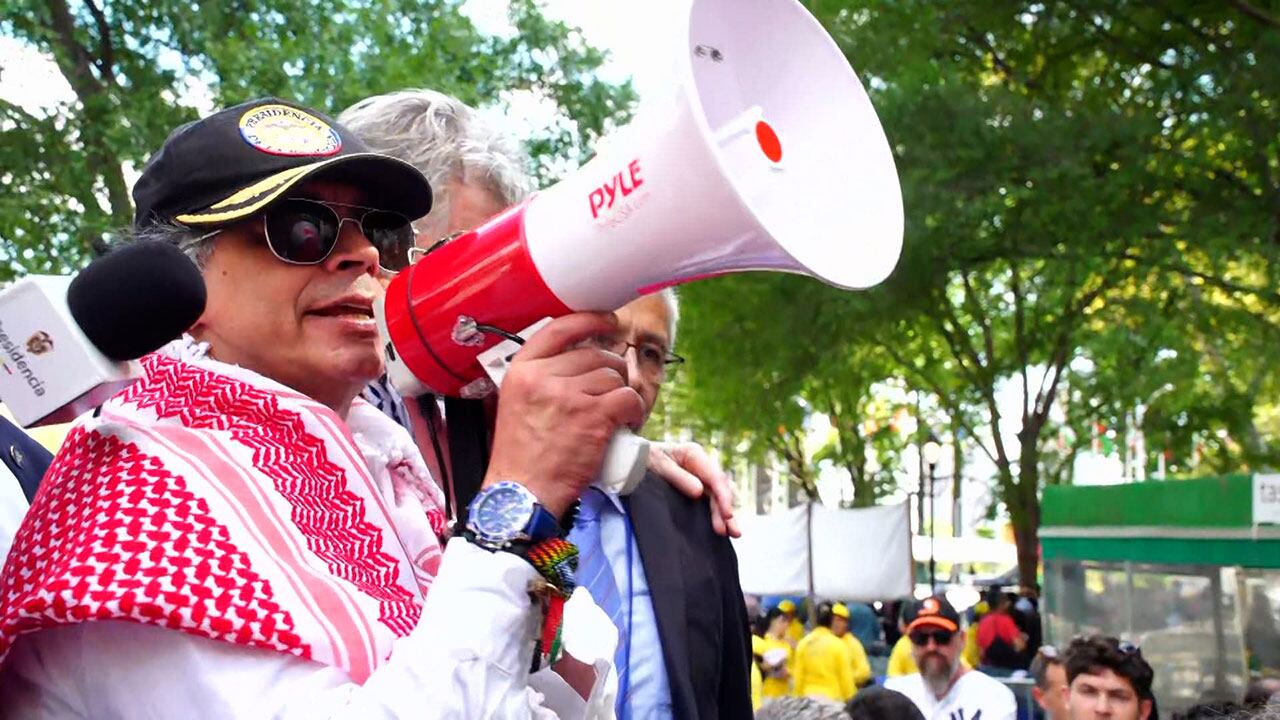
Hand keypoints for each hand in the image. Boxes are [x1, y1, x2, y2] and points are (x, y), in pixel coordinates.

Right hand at [485, 312, 645, 517]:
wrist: (521, 495)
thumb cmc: (521, 456)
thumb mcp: (516, 404)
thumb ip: (539, 380)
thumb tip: (575, 363)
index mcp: (521, 371)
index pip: (559, 329)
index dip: (589, 319)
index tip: (609, 319)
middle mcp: (542, 378)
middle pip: (594, 355)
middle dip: (610, 373)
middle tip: (608, 398)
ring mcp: (568, 396)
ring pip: (614, 377)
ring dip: (622, 395)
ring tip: (615, 417)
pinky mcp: (593, 417)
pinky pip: (628, 398)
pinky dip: (634, 411)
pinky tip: (628, 423)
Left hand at [648, 441, 740, 537]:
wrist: (628, 458)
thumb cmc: (641, 457)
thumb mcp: (656, 464)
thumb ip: (678, 477)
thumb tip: (699, 492)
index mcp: (693, 454)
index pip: (715, 477)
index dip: (723, 496)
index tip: (727, 514)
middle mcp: (700, 465)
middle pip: (718, 489)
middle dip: (725, 510)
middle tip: (730, 531)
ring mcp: (698, 477)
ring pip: (716, 497)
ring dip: (724, 515)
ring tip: (733, 534)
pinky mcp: (693, 488)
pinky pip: (709, 502)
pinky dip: (716, 514)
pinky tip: (722, 527)